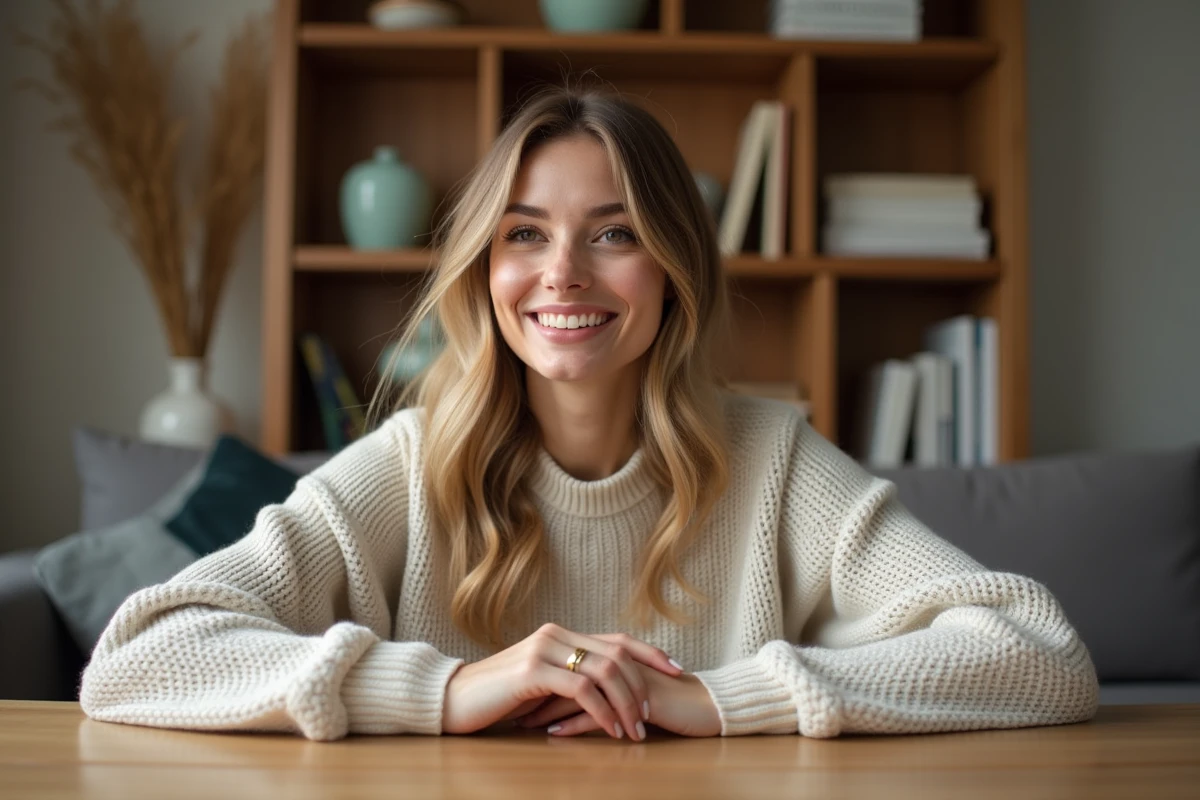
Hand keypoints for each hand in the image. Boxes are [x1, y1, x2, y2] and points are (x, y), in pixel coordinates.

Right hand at [442, 623, 683, 738]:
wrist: (453, 700)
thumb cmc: (497, 698)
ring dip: (625, 703)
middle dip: (642, 684)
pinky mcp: (532, 672)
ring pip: (603, 671)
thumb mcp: (539, 686)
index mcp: (560, 635)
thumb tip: (606, 695)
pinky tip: (610, 730)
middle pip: (616, 652)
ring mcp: (544, 650)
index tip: (676, 670)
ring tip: (634, 731)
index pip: (616, 639)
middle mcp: (555, 635)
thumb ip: (568, 681)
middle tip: (651, 716)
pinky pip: (581, 689)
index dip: (650, 653)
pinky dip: (602, 711)